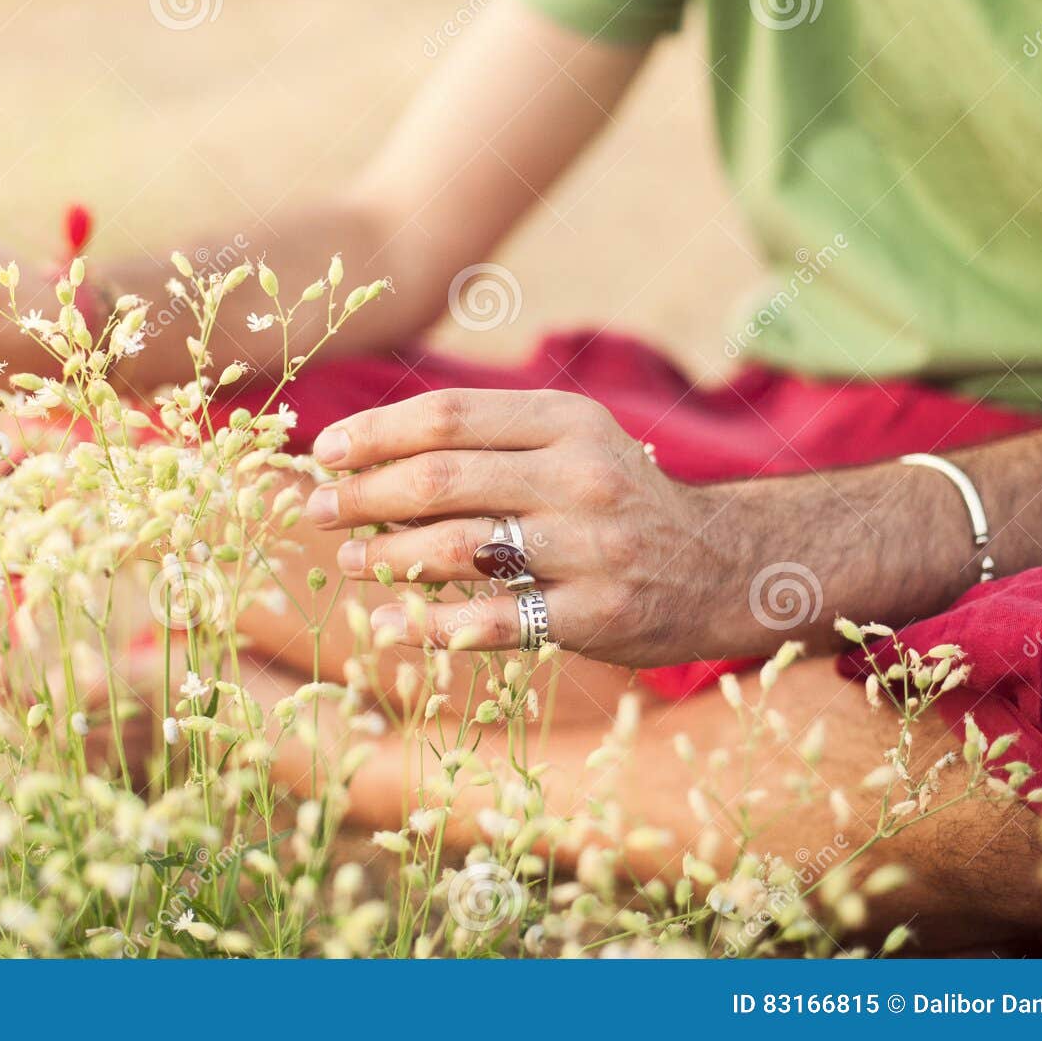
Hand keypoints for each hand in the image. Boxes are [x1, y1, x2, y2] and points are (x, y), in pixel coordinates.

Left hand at [304, 389, 728, 664]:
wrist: (725, 564)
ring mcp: (590, 548)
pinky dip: (432, 624)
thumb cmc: (620, 500)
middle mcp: (580, 476)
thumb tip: (372, 453)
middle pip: (443, 478)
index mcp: (567, 421)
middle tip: (316, 510)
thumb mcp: (573, 443)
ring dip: (386, 556)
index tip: (324, 452)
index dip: (375, 433)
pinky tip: (392, 623)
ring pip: (459, 547)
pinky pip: (495, 621)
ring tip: (347, 561)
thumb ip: (490, 440)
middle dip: (363, 494)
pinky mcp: (595, 614)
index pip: (449, 416)